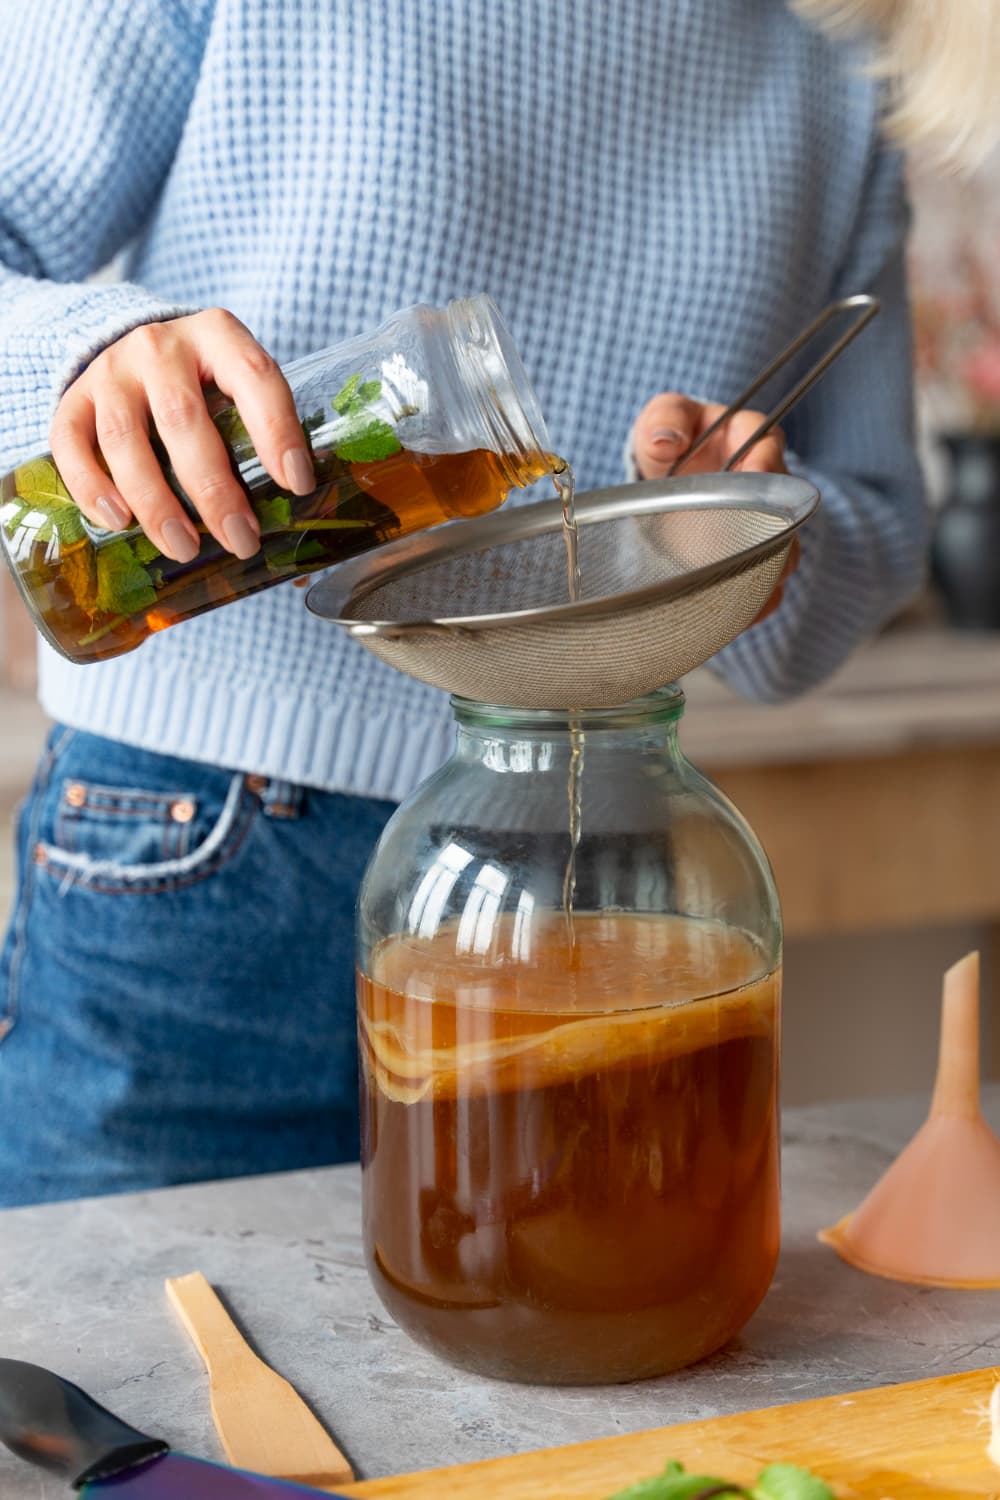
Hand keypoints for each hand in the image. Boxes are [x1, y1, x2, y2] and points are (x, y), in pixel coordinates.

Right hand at [49, 309, 314, 562]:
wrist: (135, 352)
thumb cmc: (205, 386)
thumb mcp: (239, 390)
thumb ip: (263, 441)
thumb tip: (292, 543)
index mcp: (219, 335)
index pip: (254, 378)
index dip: (277, 431)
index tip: (296, 484)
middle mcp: (159, 345)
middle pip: (184, 420)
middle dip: (214, 490)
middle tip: (240, 541)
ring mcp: (111, 369)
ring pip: (124, 438)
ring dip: (156, 503)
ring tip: (184, 548)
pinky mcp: (73, 397)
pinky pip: (71, 444)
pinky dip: (92, 487)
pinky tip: (120, 522)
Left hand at [633, 391, 797, 623]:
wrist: (664, 482)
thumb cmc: (668, 444)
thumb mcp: (662, 420)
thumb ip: (665, 419)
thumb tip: (666, 440)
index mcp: (750, 440)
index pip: (769, 444)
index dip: (765, 461)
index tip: (752, 473)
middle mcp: (767, 484)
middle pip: (788, 508)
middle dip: (777, 528)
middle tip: (758, 546)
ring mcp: (765, 525)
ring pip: (785, 551)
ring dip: (771, 569)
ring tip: (750, 588)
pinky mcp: (754, 558)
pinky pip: (768, 585)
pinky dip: (758, 602)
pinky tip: (741, 615)